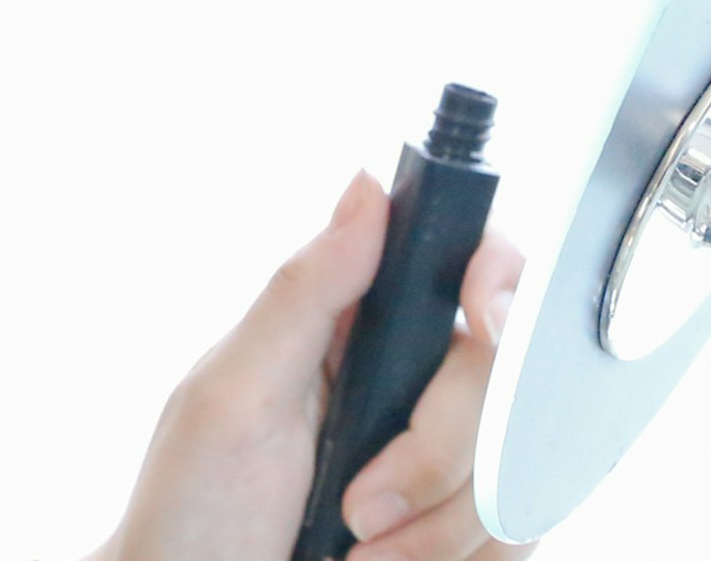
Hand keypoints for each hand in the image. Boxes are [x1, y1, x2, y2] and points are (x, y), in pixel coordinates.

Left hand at [94, 180, 532, 560]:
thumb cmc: (190, 511)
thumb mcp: (232, 397)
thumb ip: (305, 292)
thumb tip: (367, 187)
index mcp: (356, 327)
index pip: (463, 262)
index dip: (494, 277)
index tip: (481, 313)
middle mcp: (413, 383)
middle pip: (502, 372)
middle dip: (438, 449)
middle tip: (360, 503)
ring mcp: (448, 461)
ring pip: (520, 462)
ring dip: (440, 526)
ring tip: (360, 549)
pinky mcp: (468, 528)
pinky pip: (520, 532)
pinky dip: (462, 557)